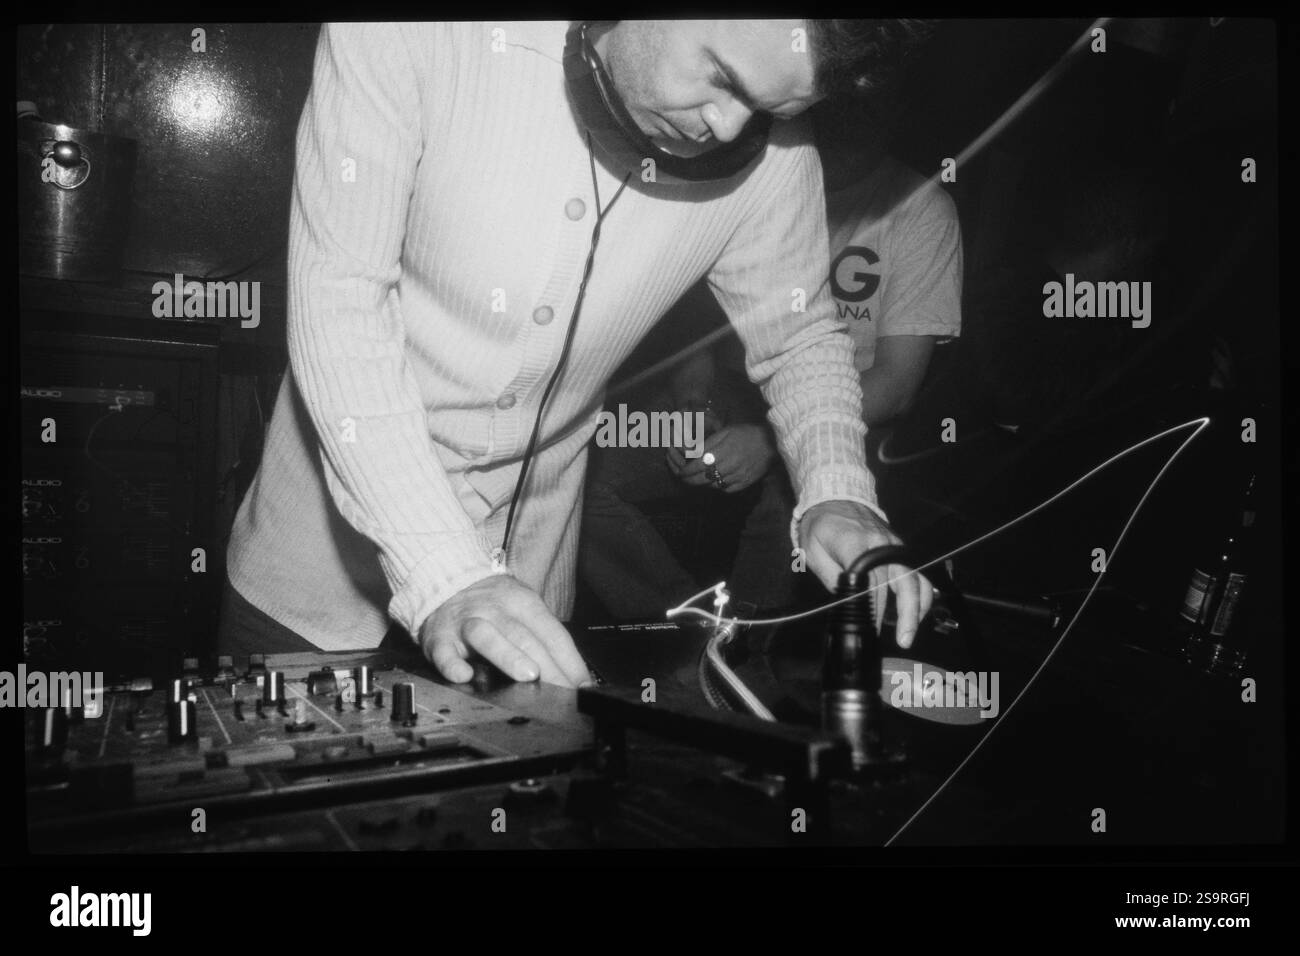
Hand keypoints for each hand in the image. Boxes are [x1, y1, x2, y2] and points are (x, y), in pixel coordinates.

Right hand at [417, 575, 591, 687]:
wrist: (446, 583)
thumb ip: (545, 639)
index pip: (552, 633)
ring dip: (509, 656)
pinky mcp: (439, 638)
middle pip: (525, 637)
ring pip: (487, 636)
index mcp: (522, 602)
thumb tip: (575, 677)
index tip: (582, 685)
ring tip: (528, 676)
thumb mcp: (523, 610)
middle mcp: (495, 610)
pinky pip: (444, 651)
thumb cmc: (493, 605)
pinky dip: (452, 664)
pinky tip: (463, 676)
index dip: (569, 660)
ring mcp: (466, 623)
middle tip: (563, 688)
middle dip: (547, 664)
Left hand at [665, 423, 775, 492]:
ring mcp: (737, 476)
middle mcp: (729, 466)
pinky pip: (726, 489)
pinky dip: (718, 486)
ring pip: (713, 485)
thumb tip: (691, 453)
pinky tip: (715, 481)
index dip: (686, 471)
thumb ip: (708, 443)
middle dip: (690, 480)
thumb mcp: (725, 431)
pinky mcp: (745, 483)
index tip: (680, 472)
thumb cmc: (746, 433)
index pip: (697, 465)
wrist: (772, 442)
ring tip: (697, 480)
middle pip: (703, 478)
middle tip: (684, 479)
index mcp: (722, 451)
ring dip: (703, 484)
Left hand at [798, 500, 933, 648]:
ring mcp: (894, 545)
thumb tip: (846, 601)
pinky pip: (918, 573)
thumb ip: (831, 578)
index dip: (873, 608)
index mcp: (855, 544)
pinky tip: (917, 614)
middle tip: (902, 640)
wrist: (837, 497)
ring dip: (918, 608)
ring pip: (916, 579)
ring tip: (911, 632)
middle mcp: (881, 544)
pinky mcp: (900, 548)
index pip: (869, 581)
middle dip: (901, 616)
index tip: (871, 628)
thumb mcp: (812, 552)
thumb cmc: (822, 526)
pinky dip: (922, 595)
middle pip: (898, 584)